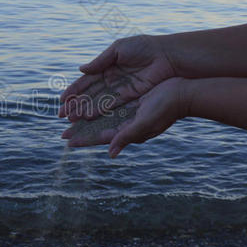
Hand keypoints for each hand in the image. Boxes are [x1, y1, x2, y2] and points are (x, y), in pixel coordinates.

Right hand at [58, 35, 175, 121]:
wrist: (168, 54)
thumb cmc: (144, 46)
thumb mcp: (119, 49)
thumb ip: (100, 61)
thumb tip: (80, 69)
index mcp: (106, 66)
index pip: (86, 81)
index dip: (74, 90)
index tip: (62, 100)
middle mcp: (111, 79)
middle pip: (90, 94)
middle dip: (76, 104)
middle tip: (62, 114)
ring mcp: (120, 88)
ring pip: (98, 101)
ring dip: (85, 110)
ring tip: (72, 119)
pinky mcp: (131, 96)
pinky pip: (112, 104)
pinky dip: (100, 110)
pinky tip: (89, 116)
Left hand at [62, 77, 187, 157]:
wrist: (183, 93)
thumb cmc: (165, 109)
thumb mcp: (145, 123)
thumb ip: (127, 137)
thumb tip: (110, 153)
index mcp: (129, 132)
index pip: (101, 138)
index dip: (84, 139)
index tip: (67, 142)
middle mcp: (127, 124)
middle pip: (99, 129)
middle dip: (82, 131)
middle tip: (62, 134)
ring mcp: (130, 113)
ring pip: (103, 117)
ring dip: (87, 118)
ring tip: (72, 119)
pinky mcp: (133, 102)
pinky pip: (111, 106)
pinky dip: (99, 107)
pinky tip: (90, 106)